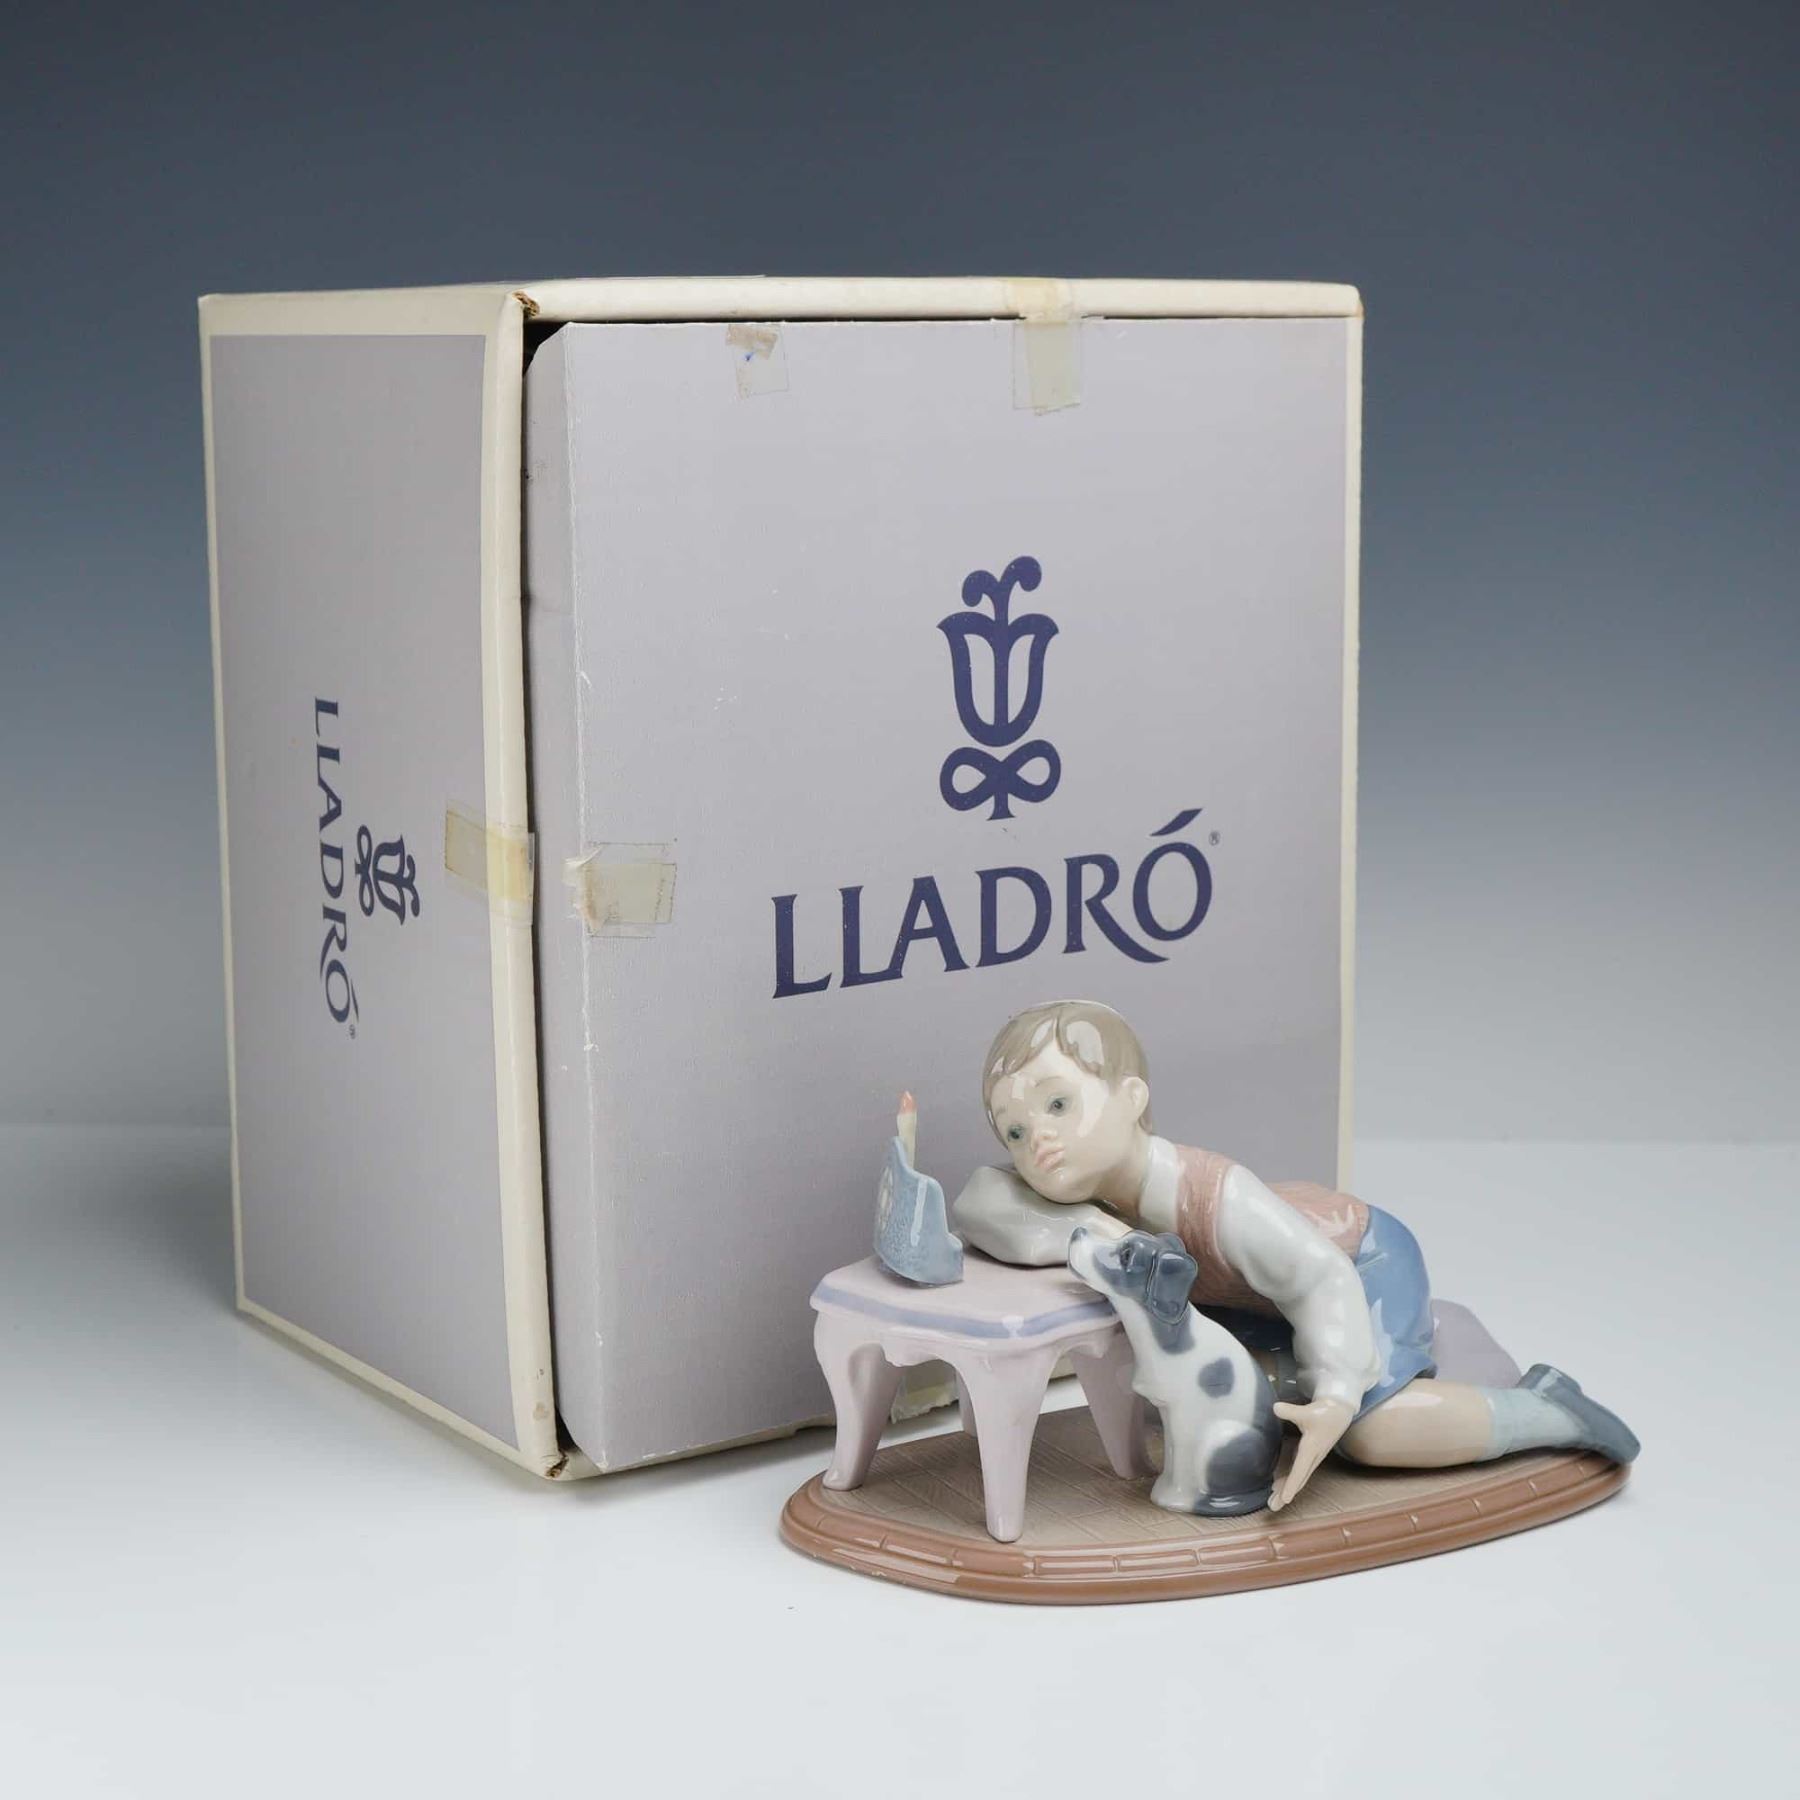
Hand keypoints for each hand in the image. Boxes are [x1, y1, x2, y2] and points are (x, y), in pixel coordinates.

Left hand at [1268, 1396, 1355, 1510]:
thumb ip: (1290, 1411)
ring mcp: (1311, 1457)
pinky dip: (1289, 1480)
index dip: (1292, 1484)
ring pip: (1298, 1477)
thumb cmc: (1324, 1412)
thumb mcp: (1307, 1411)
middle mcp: (1312, 1457)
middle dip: (1286, 1494)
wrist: (1339, 1412)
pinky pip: (1298, 1471)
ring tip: (1273, 1502)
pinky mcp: (1309, 1454)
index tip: (1286, 1499)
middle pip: (1298, 1479)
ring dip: (1286, 1490)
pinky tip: (1277, 1486)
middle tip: (1273, 1507)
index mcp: (1312, 1449)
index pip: (1300, 1470)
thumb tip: (1275, 1408)